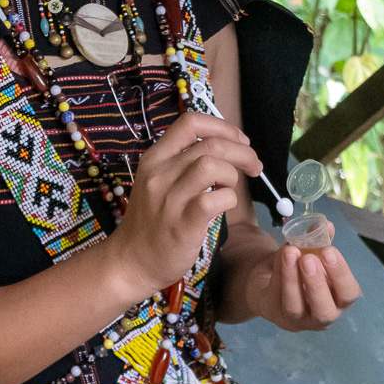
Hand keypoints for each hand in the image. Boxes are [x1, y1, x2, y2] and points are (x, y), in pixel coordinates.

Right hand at [108, 111, 261, 296]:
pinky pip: (215, 199)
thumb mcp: (158, 183)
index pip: (190, 122)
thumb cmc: (151, 223)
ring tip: (232, 188)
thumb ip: (183, 164)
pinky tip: (225, 205)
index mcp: (155, 158)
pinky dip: (229, 198)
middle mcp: (160, 173)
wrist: (130, 262)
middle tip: (253, 166)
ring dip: (233, 174)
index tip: (239, 140)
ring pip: (212, 165)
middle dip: (242, 151)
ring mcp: (170, 198)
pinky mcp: (183, 223)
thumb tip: (224, 149)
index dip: (223, 126)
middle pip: (210, 143)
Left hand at [241, 244, 361, 331]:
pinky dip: (278, 275)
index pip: (348, 294)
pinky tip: (280, 256)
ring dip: (292, 279)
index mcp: (338, 300)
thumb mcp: (311, 254)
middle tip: (309, 258)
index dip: (341, 274)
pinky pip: (275, 297)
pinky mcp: (273, 314)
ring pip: (295, 308)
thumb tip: (327, 225)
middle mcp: (321, 316)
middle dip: (317, 284)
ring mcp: (296, 320)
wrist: (269, 281)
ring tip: (290, 253)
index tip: (329, 251)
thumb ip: (320, 241)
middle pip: (324, 311)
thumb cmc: (299, 269)